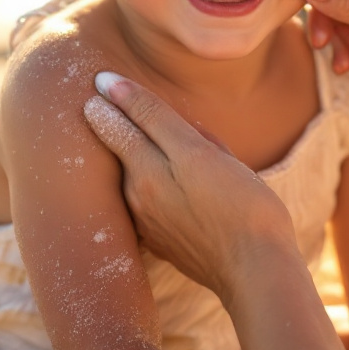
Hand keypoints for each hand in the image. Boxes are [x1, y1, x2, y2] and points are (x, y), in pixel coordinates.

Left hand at [82, 72, 298, 299]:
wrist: (255, 272)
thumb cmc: (245, 207)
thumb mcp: (208, 155)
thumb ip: (164, 123)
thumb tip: (138, 102)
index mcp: (153, 167)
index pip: (131, 120)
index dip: (120, 94)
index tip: (102, 78)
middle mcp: (142, 192)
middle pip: (122, 146)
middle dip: (108, 121)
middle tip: (93, 100)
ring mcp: (148, 220)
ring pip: (132, 174)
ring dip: (122, 153)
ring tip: (114, 130)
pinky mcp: (157, 240)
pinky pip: (143, 201)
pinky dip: (140, 183)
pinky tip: (149, 178)